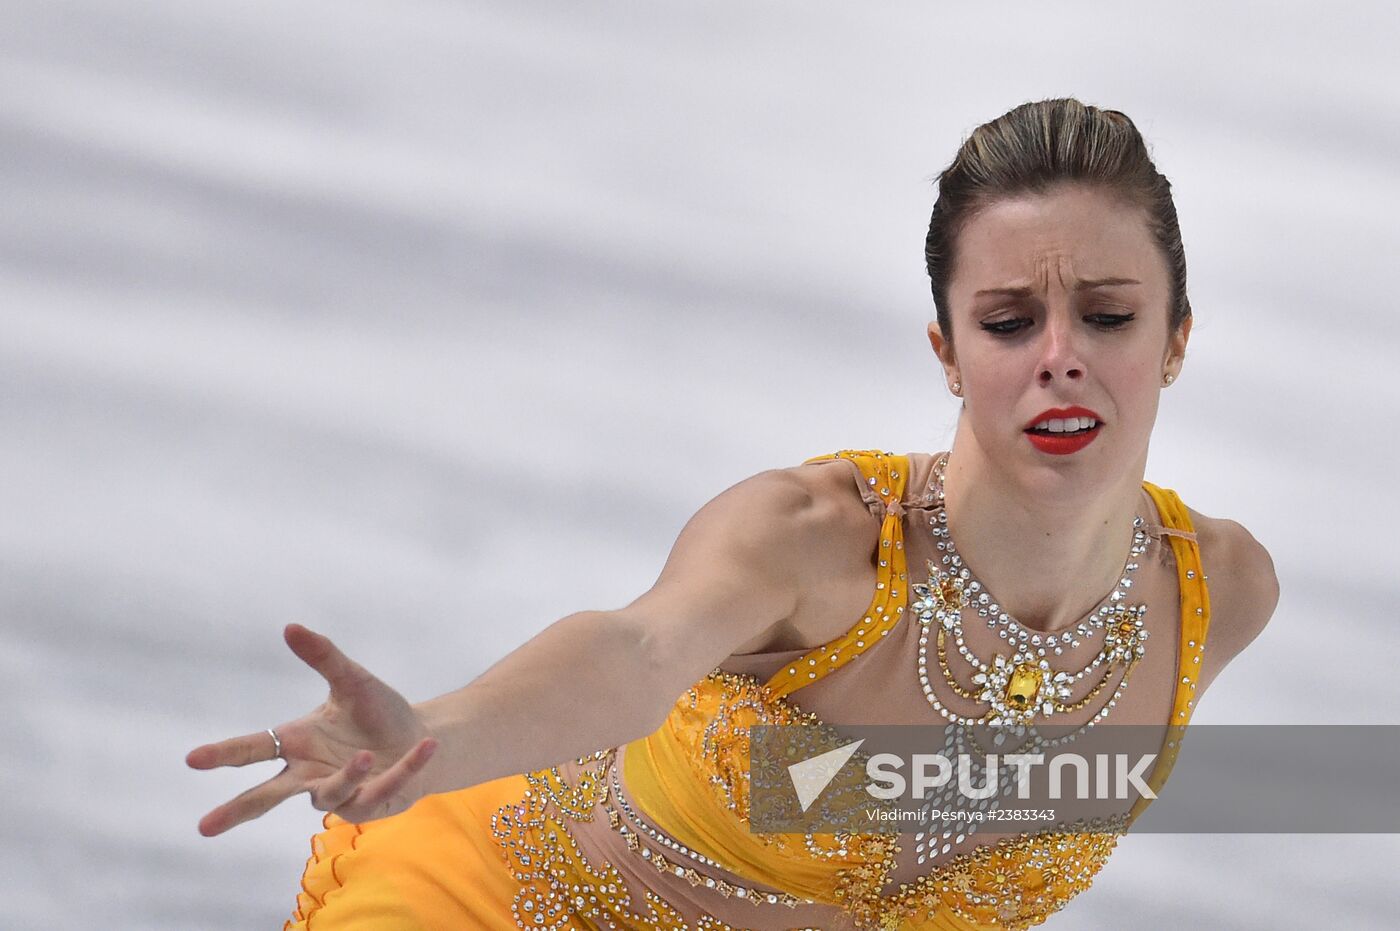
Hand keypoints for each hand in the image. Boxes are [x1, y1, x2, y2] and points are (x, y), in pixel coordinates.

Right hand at [186, 623, 438, 835]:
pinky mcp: (370, 806)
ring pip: (330, 793)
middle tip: (205, 826)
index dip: (224, 754)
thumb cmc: (379, 712)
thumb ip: (324, 656)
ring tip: (365, 754)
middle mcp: (311, 774)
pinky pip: (382, 789)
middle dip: (238, 809)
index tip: (192, 759)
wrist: (424, 737)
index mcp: (299, 742)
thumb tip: (290, 626)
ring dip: (348, 775)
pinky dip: (404, 768)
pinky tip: (424, 747)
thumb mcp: (353, 680)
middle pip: (267, 796)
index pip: (255, 748)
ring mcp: (339, 795)